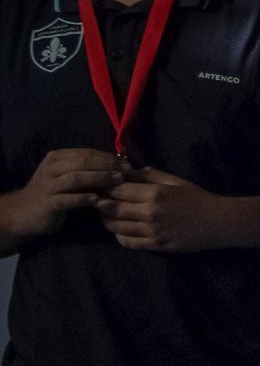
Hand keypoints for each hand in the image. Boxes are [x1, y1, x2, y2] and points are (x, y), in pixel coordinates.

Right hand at [0, 148, 124, 240]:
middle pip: (82, 162)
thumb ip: (88, 170)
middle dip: (107, 165)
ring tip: (118, 181)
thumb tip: (119, 166)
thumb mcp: (69, 177)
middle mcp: (51, 168)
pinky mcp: (47, 203)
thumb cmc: (55, 193)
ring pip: (75, 178)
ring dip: (99, 178)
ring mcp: (48, 186)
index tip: (128, 164)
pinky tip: (97, 199)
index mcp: (57, 158)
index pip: (85, 153)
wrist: (26, 212)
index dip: (108, 157)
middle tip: (126, 171)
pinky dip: (82, 198)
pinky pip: (66, 199)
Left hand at [97, 167, 233, 252]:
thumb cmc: (197, 198)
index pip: (117, 189)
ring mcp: (153, 231)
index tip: (99, 185)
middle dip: (100, 203)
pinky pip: (128, 242)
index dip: (104, 186)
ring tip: (107, 215)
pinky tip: (121, 230)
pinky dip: (119, 236)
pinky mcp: (156, 245)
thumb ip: (150, 175)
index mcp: (154, 193)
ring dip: (107, 220)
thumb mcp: (175, 181)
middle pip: (111, 208)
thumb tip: (126, 171)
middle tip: (97, 200)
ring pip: (116, 226)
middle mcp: (150, 213)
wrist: (219, 222)